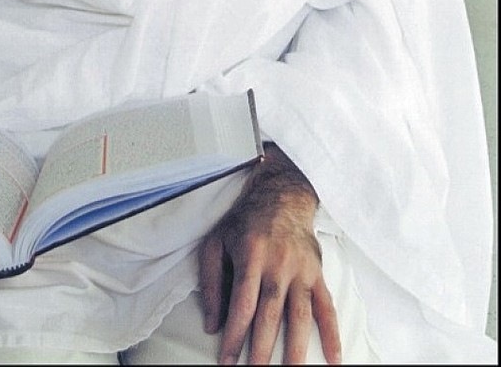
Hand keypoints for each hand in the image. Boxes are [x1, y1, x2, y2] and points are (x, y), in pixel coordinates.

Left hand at [198, 145, 340, 364]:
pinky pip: (327, 307)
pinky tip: (333, 358)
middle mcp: (278, 263)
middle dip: (262, 350)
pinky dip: (332, 334)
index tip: (226, 360)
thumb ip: (212, 281)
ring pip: (300, 315)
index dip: (234, 335)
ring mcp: (301, 270)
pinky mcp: (317, 273)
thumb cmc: (245, 221)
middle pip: (270, 315)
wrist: (283, 194)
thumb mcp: (217, 241)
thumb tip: (211, 323)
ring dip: (296, 349)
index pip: (242, 304)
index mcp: (251, 255)